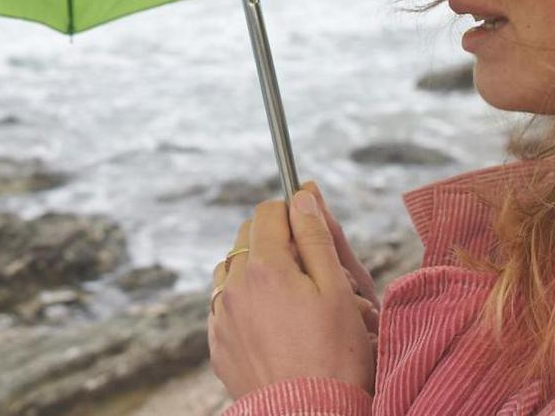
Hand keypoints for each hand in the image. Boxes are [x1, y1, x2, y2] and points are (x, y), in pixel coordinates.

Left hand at [208, 187, 376, 398]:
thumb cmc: (333, 358)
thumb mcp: (336, 290)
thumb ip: (314, 238)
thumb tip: (301, 196)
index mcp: (264, 268)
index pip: (268, 213)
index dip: (292, 212)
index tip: (311, 226)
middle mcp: (233, 287)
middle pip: (247, 238)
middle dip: (276, 240)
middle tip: (310, 267)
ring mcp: (220, 318)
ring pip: (230, 271)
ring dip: (255, 270)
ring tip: (290, 294)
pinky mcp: (218, 345)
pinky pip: (223, 307)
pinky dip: (242, 302)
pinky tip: (271, 321)